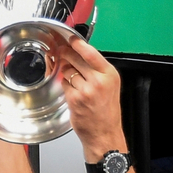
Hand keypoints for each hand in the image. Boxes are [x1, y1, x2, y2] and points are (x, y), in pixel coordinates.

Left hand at [61, 37, 125, 161]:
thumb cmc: (106, 112)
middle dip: (67, 55)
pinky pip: (64, 84)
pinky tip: (72, 92)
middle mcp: (99, 81)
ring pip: (68, 71)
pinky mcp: (75, 99)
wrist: (104, 134)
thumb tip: (80, 55)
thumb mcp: (110, 86)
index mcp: (110, 75)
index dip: (77, 44)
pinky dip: (65, 86)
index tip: (71, 39)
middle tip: (62, 52)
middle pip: (76, 59)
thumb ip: (97, 70)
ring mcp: (86, 90)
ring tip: (74, 81)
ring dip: (66, 73)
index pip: (91, 53)